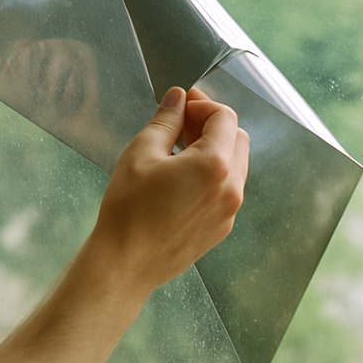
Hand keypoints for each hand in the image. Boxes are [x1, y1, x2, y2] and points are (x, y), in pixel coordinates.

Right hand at [90, 86, 249, 297]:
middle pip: (237, 138)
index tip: (182, 104)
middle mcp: (231, 188)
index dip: (202, 104)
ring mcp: (229, 211)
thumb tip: (178, 98)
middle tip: (180, 124)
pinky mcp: (221, 227)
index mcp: (215, 164)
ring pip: (235, 165)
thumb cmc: (129, 209)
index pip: (224, 117)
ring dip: (214, 150)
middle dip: (212, 125)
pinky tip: (180, 179)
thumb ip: (166, 121)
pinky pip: (226, 190)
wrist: (126, 263)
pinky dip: (212, 175)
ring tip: (178, 152)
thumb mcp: (141, 153)